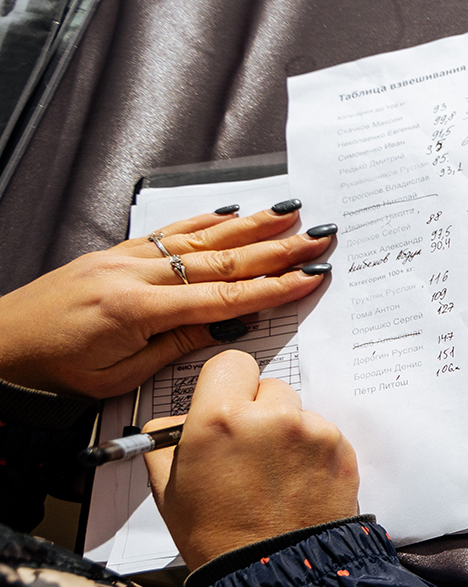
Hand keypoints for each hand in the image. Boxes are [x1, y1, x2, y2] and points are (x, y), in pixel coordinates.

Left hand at [0, 204, 333, 398]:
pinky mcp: (113, 253)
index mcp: (138, 309)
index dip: (273, 288)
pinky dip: (202, 221)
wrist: (1, 349)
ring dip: (249, 224)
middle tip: (317, 236)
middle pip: (221, 260)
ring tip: (289, 212)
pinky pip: (167, 233)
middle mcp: (133, 274)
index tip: (310, 276)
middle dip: (276, 248)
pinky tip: (230, 212)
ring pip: (198, 238)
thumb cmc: (57, 372)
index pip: (223, 298)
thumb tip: (228, 325)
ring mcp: (123, 258)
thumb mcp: (123, 375)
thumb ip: (177, 344)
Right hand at [145, 349, 359, 571]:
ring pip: (298, 411)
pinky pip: (323, 434)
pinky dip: (311, 451)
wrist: (274, 574)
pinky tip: (296, 483)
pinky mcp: (341, 450)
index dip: (227, 383)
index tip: (227, 404)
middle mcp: (271, 418)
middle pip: (268, 386)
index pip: (231, 363)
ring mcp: (312, 433)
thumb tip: (176, 419)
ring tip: (274, 474)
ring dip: (286, 432)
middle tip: (249, 450)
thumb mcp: (169, 485)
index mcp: (220, 418)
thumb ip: (168, 438)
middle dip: (258, 410)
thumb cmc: (217, 535)